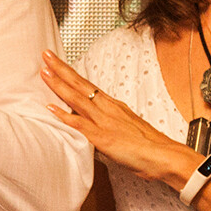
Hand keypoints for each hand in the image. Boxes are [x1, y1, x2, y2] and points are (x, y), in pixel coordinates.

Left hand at [39, 51, 192, 184]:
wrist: (165, 155)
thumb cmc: (150, 146)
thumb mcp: (128, 129)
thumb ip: (110, 125)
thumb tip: (95, 128)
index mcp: (113, 106)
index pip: (87, 85)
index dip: (71, 74)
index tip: (57, 63)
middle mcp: (107, 109)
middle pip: (80, 85)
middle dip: (61, 69)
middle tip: (46, 54)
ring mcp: (105, 122)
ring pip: (77, 99)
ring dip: (59, 85)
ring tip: (44, 72)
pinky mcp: (104, 137)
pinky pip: (80, 125)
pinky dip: (65, 117)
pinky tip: (51, 109)